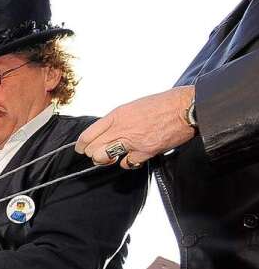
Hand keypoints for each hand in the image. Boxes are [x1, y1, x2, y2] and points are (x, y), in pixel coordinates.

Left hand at [75, 86, 195, 169]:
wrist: (186, 108)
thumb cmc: (164, 104)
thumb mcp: (135, 106)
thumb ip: (119, 120)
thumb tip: (108, 131)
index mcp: (117, 115)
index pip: (88, 134)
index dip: (81, 144)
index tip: (81, 148)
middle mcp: (121, 128)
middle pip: (92, 148)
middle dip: (92, 153)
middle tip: (98, 153)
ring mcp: (132, 141)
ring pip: (103, 157)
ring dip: (106, 160)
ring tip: (112, 157)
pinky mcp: (145, 151)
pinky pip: (127, 164)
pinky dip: (128, 163)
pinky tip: (132, 157)